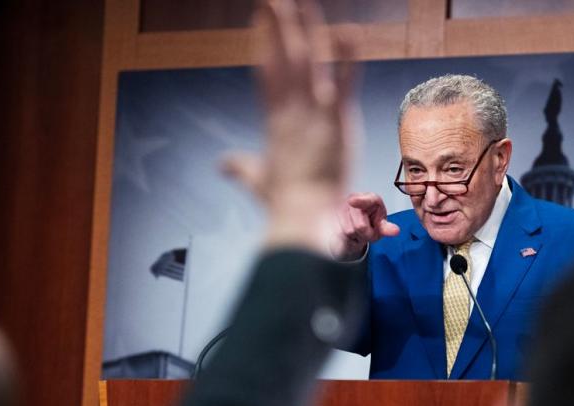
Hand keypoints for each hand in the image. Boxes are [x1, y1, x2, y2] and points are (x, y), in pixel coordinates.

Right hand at [224, 0, 355, 254]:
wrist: (302, 216)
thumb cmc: (283, 204)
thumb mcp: (257, 181)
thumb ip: (241, 168)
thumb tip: (221, 164)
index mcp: (275, 122)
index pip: (268, 74)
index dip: (266, 44)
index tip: (263, 20)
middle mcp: (292, 111)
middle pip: (285, 59)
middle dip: (281, 26)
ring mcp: (313, 113)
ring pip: (310, 61)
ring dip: (308, 30)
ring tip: (304, 2)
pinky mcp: (337, 120)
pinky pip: (344, 83)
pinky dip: (349, 59)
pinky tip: (352, 34)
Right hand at [330, 192, 399, 260]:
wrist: (356, 223)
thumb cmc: (371, 220)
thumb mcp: (381, 225)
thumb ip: (386, 228)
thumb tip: (394, 231)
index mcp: (370, 199)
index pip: (365, 200)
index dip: (359, 201)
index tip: (352, 201)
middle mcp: (353, 198)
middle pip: (360, 226)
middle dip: (366, 234)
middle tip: (366, 231)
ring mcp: (340, 206)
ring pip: (349, 231)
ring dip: (356, 237)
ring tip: (358, 231)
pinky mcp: (331, 215)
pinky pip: (340, 233)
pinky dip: (347, 237)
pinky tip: (349, 232)